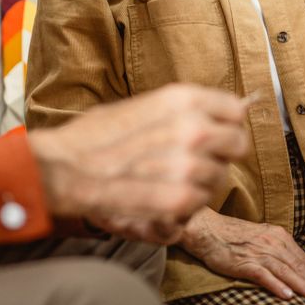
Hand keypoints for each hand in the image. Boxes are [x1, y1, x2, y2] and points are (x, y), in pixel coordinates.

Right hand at [27, 83, 248, 241]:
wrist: (65, 168)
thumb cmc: (94, 136)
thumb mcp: (137, 105)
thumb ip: (177, 111)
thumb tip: (210, 115)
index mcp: (181, 99)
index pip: (236, 110)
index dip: (228, 123)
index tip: (218, 132)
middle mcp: (192, 128)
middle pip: (238, 144)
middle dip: (222, 153)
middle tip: (198, 160)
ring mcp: (189, 165)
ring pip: (220, 177)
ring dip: (202, 182)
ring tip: (168, 180)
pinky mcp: (182, 199)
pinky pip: (202, 203)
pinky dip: (187, 205)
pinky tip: (162, 197)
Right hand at [180, 208, 304, 304]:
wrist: (204, 228)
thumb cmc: (230, 236)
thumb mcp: (259, 238)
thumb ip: (276, 250)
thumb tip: (293, 269)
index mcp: (277, 235)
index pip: (303, 260)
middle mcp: (271, 241)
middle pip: (299, 266)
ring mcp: (258, 251)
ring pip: (287, 271)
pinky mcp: (243, 261)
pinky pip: (263, 274)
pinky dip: (276, 284)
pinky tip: (287, 296)